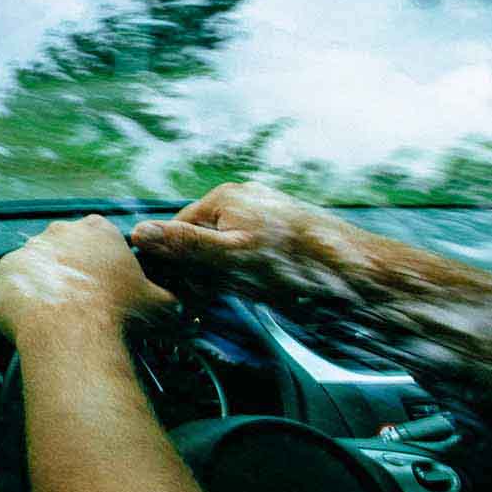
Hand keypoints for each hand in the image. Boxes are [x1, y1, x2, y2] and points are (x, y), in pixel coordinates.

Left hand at [0, 215, 174, 349]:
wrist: (69, 331)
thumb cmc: (117, 313)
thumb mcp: (160, 304)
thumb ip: (167, 298)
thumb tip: (177, 306)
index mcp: (99, 229)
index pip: (100, 239)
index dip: (103, 264)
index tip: (105, 285)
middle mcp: (61, 230)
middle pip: (67, 248)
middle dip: (74, 270)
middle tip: (82, 301)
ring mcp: (30, 247)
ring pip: (40, 264)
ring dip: (47, 282)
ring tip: (58, 312)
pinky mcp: (6, 268)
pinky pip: (16, 281)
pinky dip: (24, 295)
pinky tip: (35, 315)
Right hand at [130, 181, 367, 299]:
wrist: (353, 268)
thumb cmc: (293, 263)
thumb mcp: (230, 258)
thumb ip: (184, 245)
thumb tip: (138, 232)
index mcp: (223, 197)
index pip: (177, 230)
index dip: (177, 262)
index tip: (185, 290)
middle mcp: (242, 196)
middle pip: (203, 236)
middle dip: (205, 268)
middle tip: (219, 295)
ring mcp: (264, 209)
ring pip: (227, 245)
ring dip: (228, 272)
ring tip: (249, 289)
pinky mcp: (282, 224)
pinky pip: (250, 247)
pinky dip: (250, 268)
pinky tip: (266, 284)